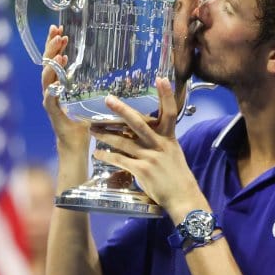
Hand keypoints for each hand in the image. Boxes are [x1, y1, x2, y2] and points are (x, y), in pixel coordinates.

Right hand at [40, 25, 89, 152]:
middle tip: (57, 33)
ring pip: (46, 80)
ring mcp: (50, 102)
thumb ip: (97, 86)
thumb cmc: (85, 123)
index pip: (54, 60)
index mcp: (59, 84)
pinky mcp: (53, 115)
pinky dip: (51, 93)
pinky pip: (49, 102)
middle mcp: (51, 90)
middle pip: (47, 64)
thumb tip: (119, 72)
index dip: (55, 45)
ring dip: (52, 67)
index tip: (60, 30)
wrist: (76, 145)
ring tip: (60, 56)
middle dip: (51, 48)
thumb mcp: (92, 99)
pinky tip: (55, 85)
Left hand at [90, 78, 203, 218]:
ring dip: (105, 135)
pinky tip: (98, 154)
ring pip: (123, 142)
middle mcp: (159, 144)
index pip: (170, 112)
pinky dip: (107, 156)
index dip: (166, 95)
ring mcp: (150, 157)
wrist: (182, 197)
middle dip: (122, 111)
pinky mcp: (142, 171)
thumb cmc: (177, 175)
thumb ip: (159, 141)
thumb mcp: (173, 152)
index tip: (161, 78)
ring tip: (92, 129)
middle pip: (138, 123)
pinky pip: (120, 160)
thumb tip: (142, 132)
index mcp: (169, 137)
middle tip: (108, 99)